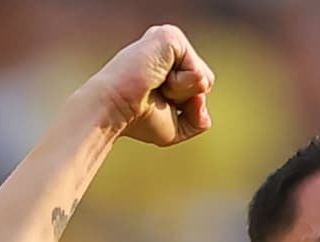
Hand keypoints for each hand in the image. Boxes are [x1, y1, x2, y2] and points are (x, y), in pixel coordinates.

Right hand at [87, 24, 215, 145]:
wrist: (113, 109)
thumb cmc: (137, 119)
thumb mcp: (178, 127)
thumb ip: (200, 118)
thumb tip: (203, 96)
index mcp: (169, 62)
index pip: (200, 88)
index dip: (184, 106)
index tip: (153, 103)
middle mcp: (170, 46)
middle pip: (206, 83)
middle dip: (186, 100)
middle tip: (155, 95)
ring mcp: (169, 38)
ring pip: (204, 78)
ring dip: (181, 93)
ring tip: (154, 86)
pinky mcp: (170, 36)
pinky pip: (198, 72)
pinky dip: (180, 85)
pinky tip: (156, 78)